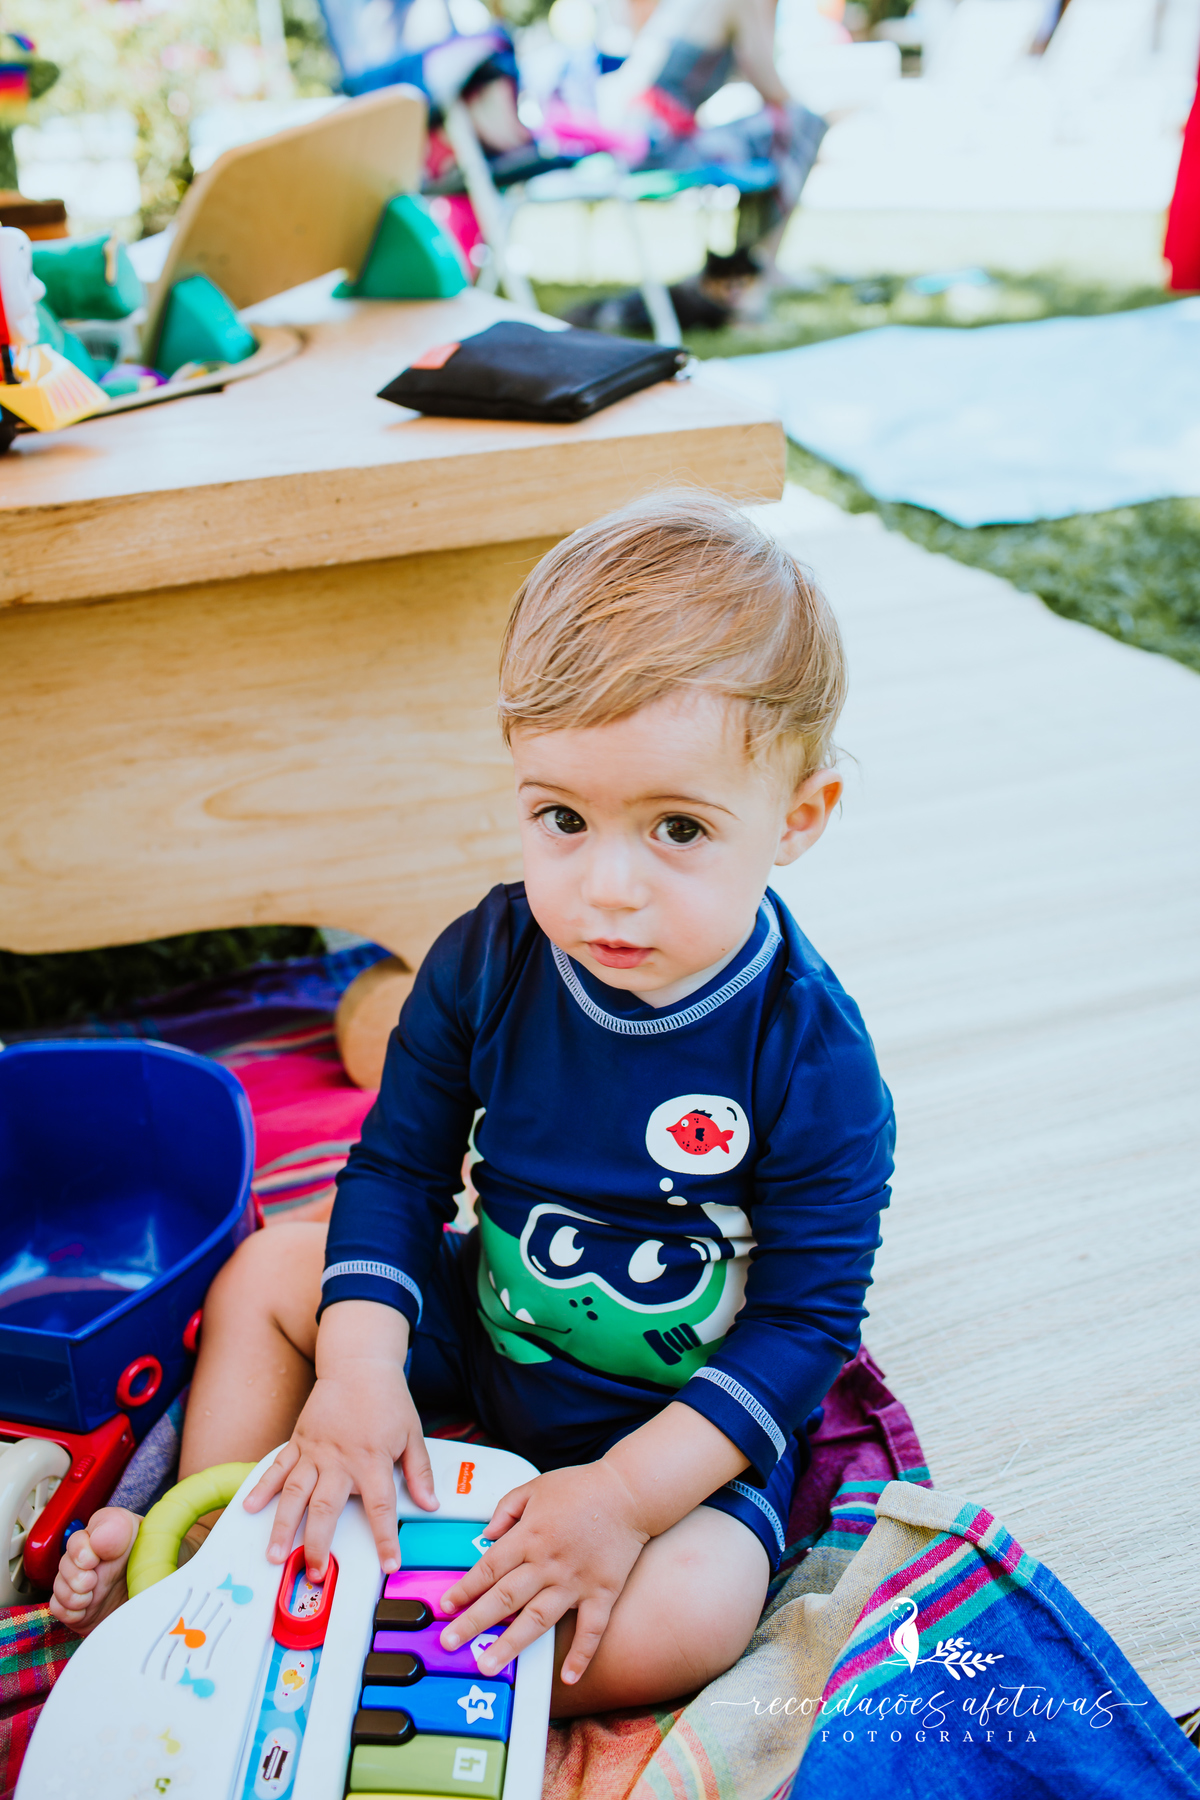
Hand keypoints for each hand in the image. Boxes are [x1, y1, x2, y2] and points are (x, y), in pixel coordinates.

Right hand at [243, 1300, 435, 1578]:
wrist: (359, 1364)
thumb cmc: (388, 1400)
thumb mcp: (412, 1434)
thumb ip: (419, 1472)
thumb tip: (431, 1505)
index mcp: (372, 1461)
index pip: (381, 1508)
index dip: (385, 1539)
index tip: (388, 1564)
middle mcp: (340, 1460)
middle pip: (326, 1509)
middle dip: (318, 1544)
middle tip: (314, 1574)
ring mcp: (315, 1451)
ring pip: (295, 1493)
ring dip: (284, 1526)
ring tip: (274, 1555)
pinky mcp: (298, 1441)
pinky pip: (278, 1467)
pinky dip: (262, 1487)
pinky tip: (249, 1508)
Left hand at [438, 1461, 649, 1685]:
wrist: (630, 1491)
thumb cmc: (582, 1487)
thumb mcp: (535, 1487)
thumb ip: (505, 1509)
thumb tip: (486, 1535)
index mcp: (529, 1535)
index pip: (488, 1568)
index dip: (464, 1589)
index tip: (445, 1607)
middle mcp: (548, 1562)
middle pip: (504, 1597)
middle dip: (473, 1622)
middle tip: (449, 1643)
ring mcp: (575, 1581)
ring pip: (537, 1619)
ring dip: (511, 1644)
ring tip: (488, 1665)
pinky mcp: (602, 1592)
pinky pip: (591, 1630)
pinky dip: (581, 1655)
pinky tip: (568, 1677)